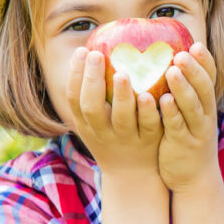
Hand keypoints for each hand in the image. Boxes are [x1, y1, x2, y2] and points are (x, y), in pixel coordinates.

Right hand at [66, 47, 163, 175]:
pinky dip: (148, 111)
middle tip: (97, 54)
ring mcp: (126, 137)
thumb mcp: (95, 122)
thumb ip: (94, 94)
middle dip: (92, 80)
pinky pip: (148, 125)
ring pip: (121, 118)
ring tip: (122, 74)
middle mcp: (103, 131)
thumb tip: (95, 51)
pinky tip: (149, 96)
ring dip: (120, 96)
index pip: (74, 98)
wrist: (131, 173)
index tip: (82, 50)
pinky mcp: (149, 140)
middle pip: (92, 107)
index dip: (74, 75)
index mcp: (87, 124)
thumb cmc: (112, 136)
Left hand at [158, 42, 218, 192]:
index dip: (205, 62)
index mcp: (205, 104)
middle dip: (194, 70)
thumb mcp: (189, 115)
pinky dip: (172, 113)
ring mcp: (196, 131)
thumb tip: (164, 65)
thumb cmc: (186, 137)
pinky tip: (163, 101)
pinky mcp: (183, 145)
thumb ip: (181, 93)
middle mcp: (205, 115)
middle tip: (182, 53)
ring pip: (192, 107)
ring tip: (172, 71)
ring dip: (183, 88)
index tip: (195, 44)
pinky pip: (178, 127)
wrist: (194, 176)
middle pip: (203, 88)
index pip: (210, 79)